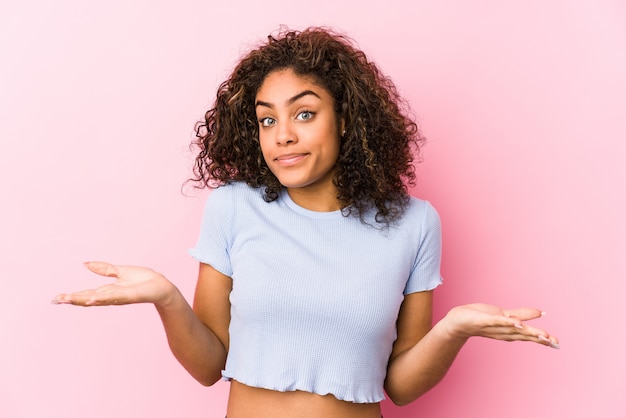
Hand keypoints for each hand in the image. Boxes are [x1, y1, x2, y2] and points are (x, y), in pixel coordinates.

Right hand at [52, 262, 176, 306]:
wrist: (162, 287)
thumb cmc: (144, 280)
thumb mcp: (120, 271)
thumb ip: (104, 269)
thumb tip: (85, 264)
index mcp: (108, 291)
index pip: (87, 293)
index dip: (72, 296)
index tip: (57, 298)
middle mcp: (112, 296)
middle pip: (89, 298)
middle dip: (73, 299)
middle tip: (56, 300)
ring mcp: (120, 297)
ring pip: (99, 299)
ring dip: (83, 299)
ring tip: (68, 299)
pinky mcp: (130, 295)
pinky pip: (115, 296)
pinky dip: (104, 298)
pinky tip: (93, 299)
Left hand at [443, 303, 559, 348]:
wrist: (458, 321)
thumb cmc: (481, 318)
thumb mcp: (504, 314)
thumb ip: (521, 314)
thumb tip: (540, 313)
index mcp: (510, 329)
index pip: (529, 335)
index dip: (542, 338)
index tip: (557, 344)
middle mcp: (504, 330)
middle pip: (524, 335)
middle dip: (539, 338)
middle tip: (554, 342)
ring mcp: (494, 326)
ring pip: (513, 329)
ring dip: (527, 332)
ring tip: (542, 334)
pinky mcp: (484, 320)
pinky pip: (497, 321)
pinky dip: (507, 322)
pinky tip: (517, 323)